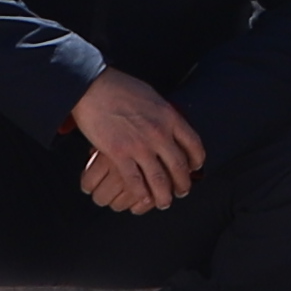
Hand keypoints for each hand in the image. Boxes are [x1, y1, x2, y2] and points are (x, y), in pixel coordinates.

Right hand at [70, 67, 203, 214]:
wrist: (93, 87)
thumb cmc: (121, 88)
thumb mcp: (153, 97)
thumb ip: (164, 114)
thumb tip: (172, 124)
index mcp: (170, 117)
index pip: (194, 145)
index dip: (196, 161)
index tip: (194, 168)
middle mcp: (159, 133)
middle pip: (179, 167)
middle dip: (183, 184)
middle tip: (182, 191)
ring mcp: (140, 145)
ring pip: (160, 180)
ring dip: (164, 196)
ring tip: (164, 202)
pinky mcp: (119, 154)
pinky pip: (135, 182)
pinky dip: (141, 194)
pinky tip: (142, 199)